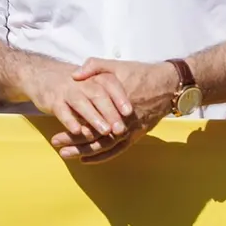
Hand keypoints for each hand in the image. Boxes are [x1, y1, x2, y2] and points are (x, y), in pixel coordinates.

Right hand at [25, 61, 133, 159]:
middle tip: (120, 128)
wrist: (40, 74)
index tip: (129, 111)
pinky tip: (77, 131)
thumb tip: (127, 113)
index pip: (109, 83)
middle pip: (98, 95)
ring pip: (81, 103)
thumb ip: (107, 91)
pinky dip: (69, 120)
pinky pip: (61, 110)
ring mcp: (66, 91)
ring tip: (105, 131)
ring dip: (94, 117)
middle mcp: (81, 83)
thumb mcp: (90, 79)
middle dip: (110, 112)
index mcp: (93, 77)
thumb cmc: (73, 83)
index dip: (120, 97)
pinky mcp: (52, 100)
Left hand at [47, 59, 174, 161]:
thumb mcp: (115, 65)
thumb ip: (93, 67)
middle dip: (75, 142)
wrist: (169, 85)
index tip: (55, 132)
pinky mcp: (137, 134)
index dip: (71, 127)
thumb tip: (74, 76)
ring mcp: (131, 129)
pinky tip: (88, 159)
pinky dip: (103, 156)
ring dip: (86, 151)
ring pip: (106, 145)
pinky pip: (119, 149)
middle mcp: (122, 120)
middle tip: (57, 145)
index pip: (89, 119)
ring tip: (67, 154)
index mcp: (114, 103)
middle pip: (95, 135)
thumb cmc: (140, 74)